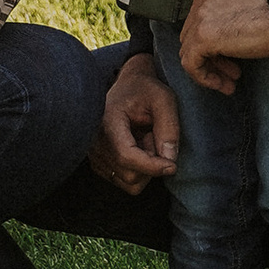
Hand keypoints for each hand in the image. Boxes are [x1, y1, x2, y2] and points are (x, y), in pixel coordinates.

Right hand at [90, 52, 179, 187]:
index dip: (152, 166)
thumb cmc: (145, 90)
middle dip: (151, 164)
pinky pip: (124, 181)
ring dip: (145, 168)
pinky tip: (138, 149)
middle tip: (155, 138)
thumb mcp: (164, 99)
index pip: (126, 155)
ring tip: (146, 141)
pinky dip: (138, 171)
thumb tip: (170, 159)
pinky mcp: (99, 163)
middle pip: (129, 174)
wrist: (128, 86)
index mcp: (107, 121)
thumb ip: (169, 127)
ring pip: (128, 182)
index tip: (173, 166)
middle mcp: (95, 140)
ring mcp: (95, 154)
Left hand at [178, 0, 268, 92]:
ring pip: (189, 48)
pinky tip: (222, 84)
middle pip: (193, 33)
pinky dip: (204, 77)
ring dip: (210, 68)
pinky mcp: (202, 36)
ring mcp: (200, 14)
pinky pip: (191, 63)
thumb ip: (229, 10)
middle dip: (212, 56)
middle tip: (231, 71)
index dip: (214, 40)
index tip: (229, 56)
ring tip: (229, 82)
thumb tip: (220, 37)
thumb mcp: (246, 2)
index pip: (202, 16)